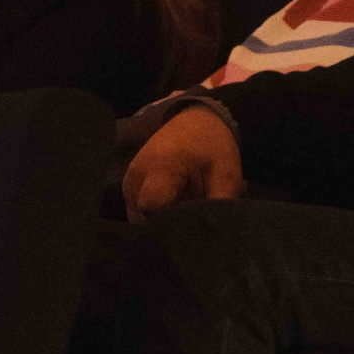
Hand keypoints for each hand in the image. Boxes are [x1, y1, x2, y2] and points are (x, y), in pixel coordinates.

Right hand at [121, 106, 243, 221]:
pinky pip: (140, 213)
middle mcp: (136, 178)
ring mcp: (128, 184)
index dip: (172, 224)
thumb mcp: (225, 174)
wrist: (194, 121)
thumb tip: (218, 233)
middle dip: (171, 227)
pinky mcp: (129, 188)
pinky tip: (177, 204)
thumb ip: (218, 205)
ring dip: (165, 221)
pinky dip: (158, 214)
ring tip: (187, 206)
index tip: (191, 224)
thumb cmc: (211, 145)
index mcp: (159, 169)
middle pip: (147, 221)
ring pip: (143, 220)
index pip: (153, 209)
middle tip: (195, 215)